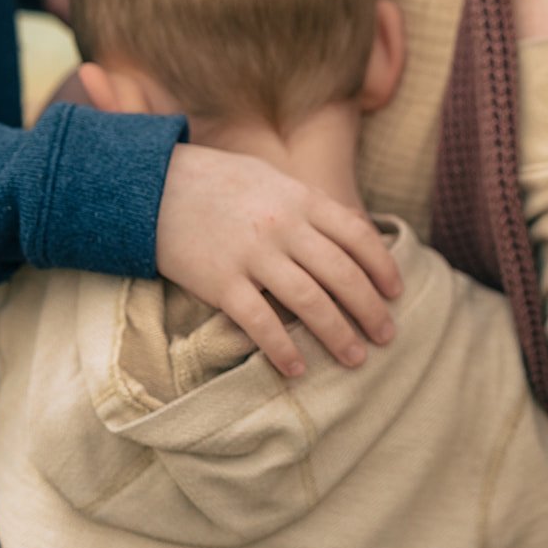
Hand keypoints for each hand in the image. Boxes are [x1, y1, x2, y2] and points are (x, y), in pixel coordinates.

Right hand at [155, 144, 404, 376]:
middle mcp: (283, 227)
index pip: (357, 235)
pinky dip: (281, 349)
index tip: (396, 293)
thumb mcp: (273, 178)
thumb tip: (353, 230)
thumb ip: (310, 203)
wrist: (152, 185)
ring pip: (309, 301)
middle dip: (369, 309)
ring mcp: (252, 254)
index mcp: (301, 199)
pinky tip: (297, 369)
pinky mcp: (220, 281)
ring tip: (355, 358)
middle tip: (387, 335)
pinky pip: (259, 322)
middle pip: (341, 274)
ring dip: (337, 334)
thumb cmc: (219, 181)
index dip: (382, 267)